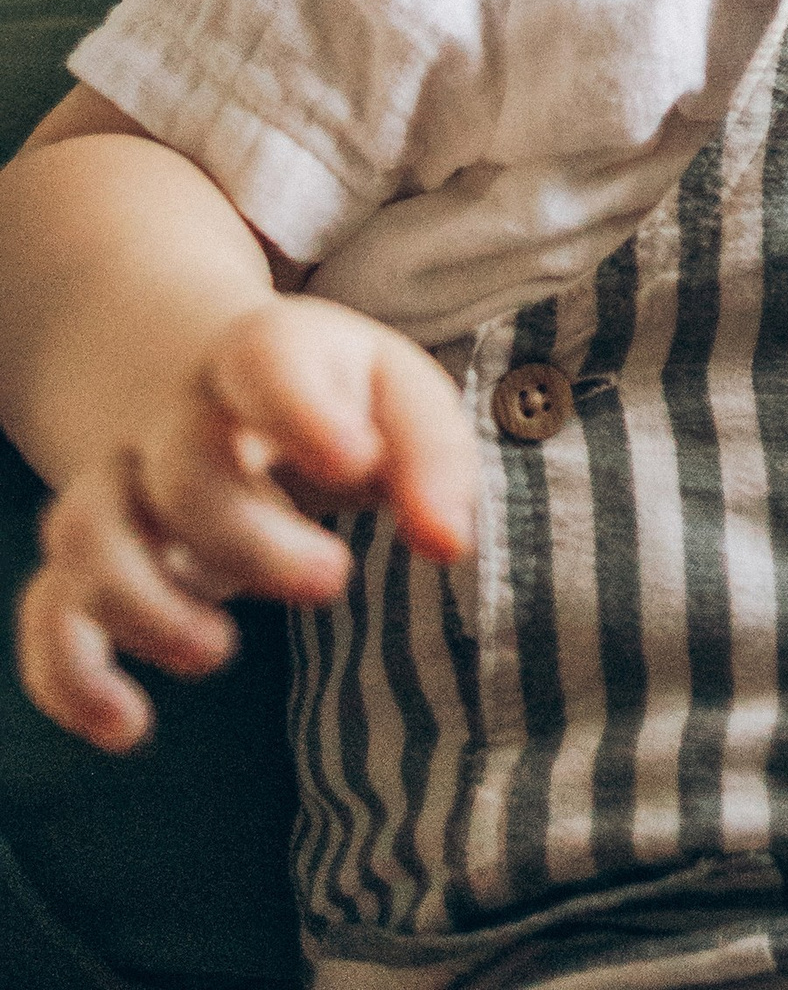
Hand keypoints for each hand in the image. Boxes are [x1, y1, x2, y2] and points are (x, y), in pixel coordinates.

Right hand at [17, 293, 476, 752]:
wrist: (211, 386)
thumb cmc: (332, 402)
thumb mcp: (396, 399)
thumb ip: (434, 460)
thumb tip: (447, 544)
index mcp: (262, 358)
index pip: (263, 360)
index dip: (299, 409)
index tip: (354, 463)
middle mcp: (175, 418)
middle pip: (184, 466)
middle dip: (249, 538)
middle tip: (331, 581)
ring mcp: (120, 486)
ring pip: (88, 533)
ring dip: (146, 608)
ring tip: (218, 652)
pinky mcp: (87, 563)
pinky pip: (45, 612)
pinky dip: (69, 675)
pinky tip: (128, 724)